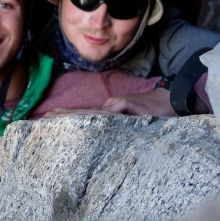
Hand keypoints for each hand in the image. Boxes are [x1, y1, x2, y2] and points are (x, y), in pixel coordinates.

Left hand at [43, 88, 176, 117]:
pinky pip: (120, 108)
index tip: (49, 119)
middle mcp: (113, 111)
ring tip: (57, 116)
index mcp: (111, 114)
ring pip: (96, 112)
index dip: (67, 117)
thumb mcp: (134, 116)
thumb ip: (119, 113)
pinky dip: (109, 110)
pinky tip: (94, 114)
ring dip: (77, 114)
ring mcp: (123, 110)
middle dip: (64, 116)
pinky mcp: (136, 109)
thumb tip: (106, 109)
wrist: (175, 101)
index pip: (85, 116)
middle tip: (44, 118)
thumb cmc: (154, 111)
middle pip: (84, 113)